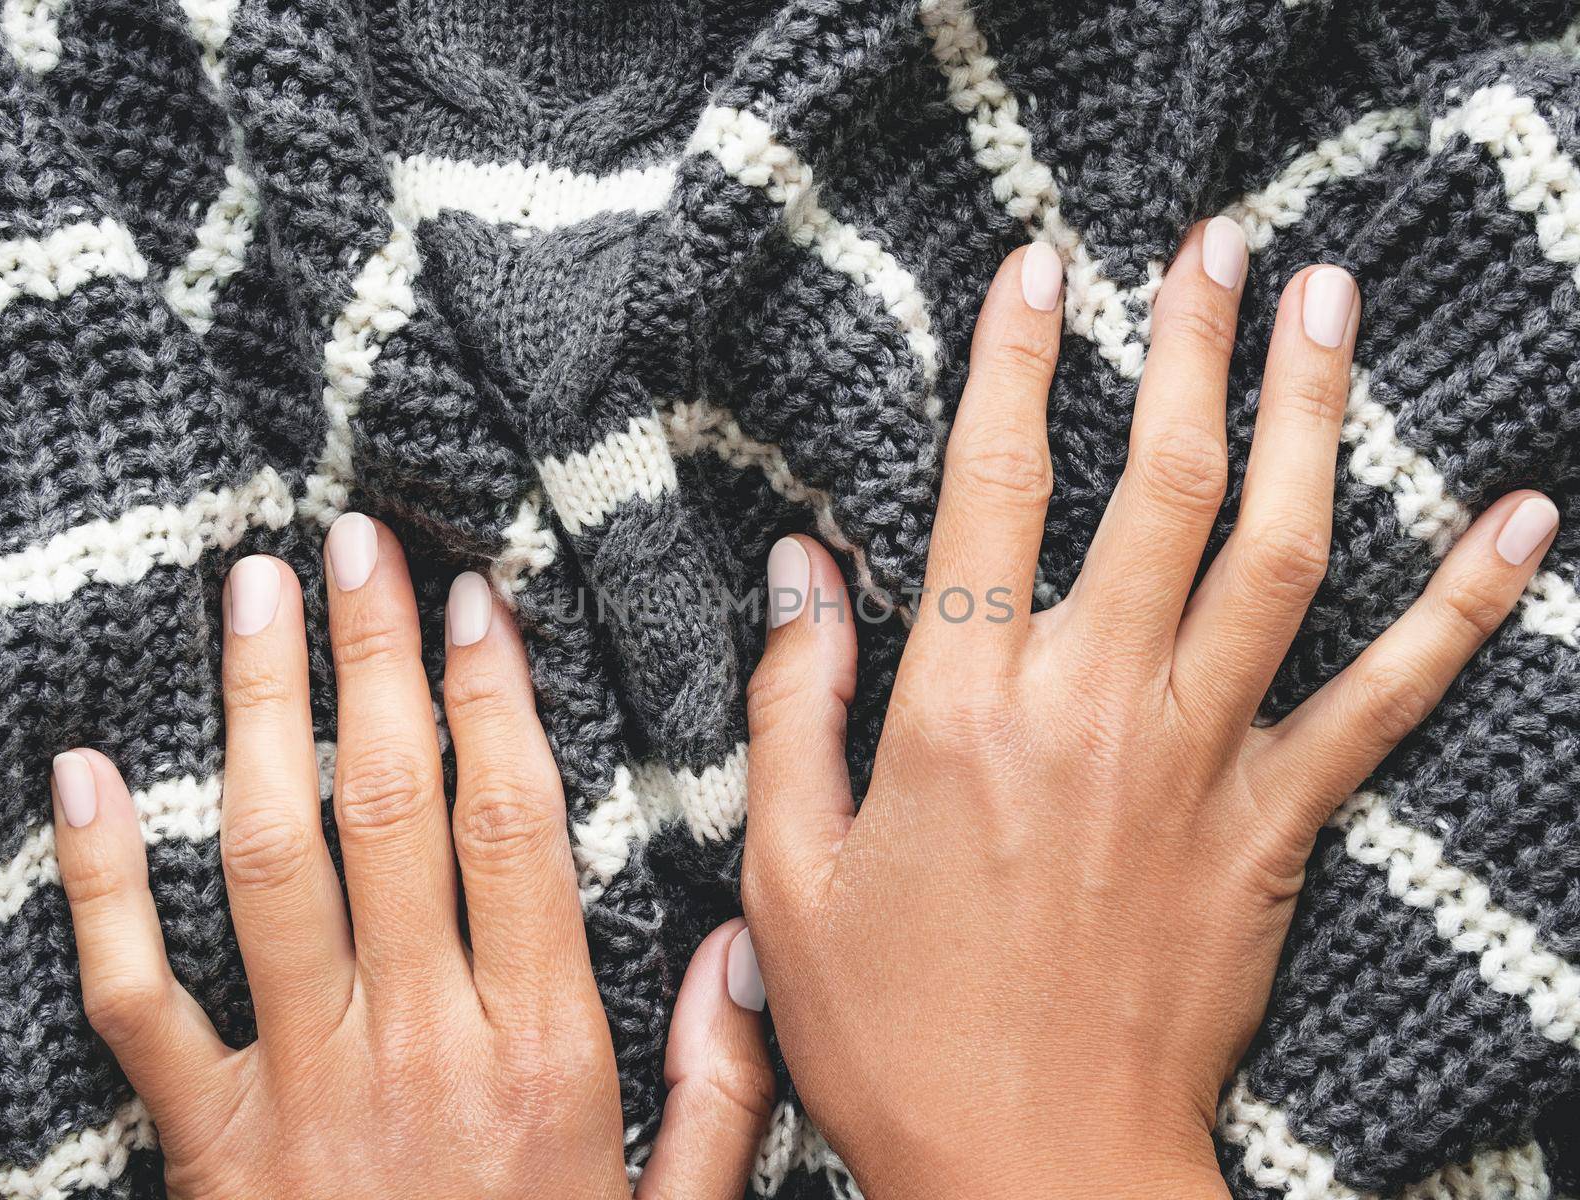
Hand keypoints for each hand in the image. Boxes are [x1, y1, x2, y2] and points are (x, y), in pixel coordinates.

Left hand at [50, 515, 774, 1198]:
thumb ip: (723, 1087)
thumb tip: (741, 948)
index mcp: (544, 1049)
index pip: (511, 826)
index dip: (492, 699)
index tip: (473, 600)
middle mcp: (421, 1041)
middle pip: (389, 807)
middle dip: (371, 657)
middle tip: (354, 542)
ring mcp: (301, 1087)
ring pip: (268, 862)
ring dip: (256, 715)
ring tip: (249, 595)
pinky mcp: (207, 1142)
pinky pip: (137, 997)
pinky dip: (98, 882)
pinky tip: (85, 773)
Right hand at [742, 224, 1558, 1198]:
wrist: (1034, 1175)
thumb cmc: (896, 1034)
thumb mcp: (789, 874)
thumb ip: (791, 706)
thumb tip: (800, 569)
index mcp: (958, 716)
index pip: (989, 494)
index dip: (1015, 367)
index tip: (1042, 270)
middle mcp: (1089, 712)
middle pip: (1160, 490)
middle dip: (1192, 348)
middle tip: (1216, 245)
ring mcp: (1198, 765)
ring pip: (1277, 557)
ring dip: (1312, 420)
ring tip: (1332, 310)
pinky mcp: (1274, 826)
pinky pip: (1386, 700)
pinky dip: (1461, 607)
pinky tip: (1520, 521)